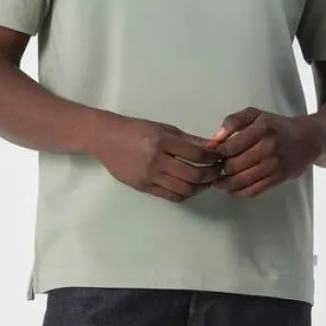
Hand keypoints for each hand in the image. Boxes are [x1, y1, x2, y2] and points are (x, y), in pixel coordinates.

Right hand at [89, 113, 223, 202]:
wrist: (105, 138)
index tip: (220, 157)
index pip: (197, 154)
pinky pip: (171, 196)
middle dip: (211, 175)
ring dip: (201, 187)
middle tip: (218, 171)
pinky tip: (191, 188)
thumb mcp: (163, 128)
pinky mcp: (143, 187)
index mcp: (162, 141)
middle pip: (193, 175)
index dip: (213, 158)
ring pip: (184, 189)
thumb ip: (189, 139)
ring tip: (207, 181)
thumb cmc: (135, 129)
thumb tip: (213, 147)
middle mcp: (156, 160)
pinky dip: (186, 194)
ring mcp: (149, 176)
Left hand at [204, 107, 324, 198]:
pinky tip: (232, 189)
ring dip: (225, 184)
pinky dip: (238, 193)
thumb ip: (233, 121)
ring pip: (241, 181)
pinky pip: (253, 191)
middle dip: (220, 169)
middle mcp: (269, 146)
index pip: (230, 146)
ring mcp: (275, 164)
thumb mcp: (255, 115)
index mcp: (262, 128)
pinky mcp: (279, 178)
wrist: (307, 140)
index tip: (213, 155)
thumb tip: (215, 139)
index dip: (217, 153)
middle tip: (215, 169)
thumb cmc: (276, 127)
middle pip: (234, 166)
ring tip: (219, 181)